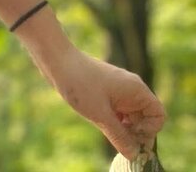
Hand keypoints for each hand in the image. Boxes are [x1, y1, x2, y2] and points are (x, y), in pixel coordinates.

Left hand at [40, 46, 165, 160]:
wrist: (56, 61)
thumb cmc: (80, 84)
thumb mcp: (101, 115)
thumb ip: (120, 136)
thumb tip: (134, 155)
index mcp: (136, 89)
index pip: (158, 115)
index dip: (149, 130)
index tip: (131, 134)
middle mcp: (131, 89)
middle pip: (144, 118)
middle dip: (135, 132)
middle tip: (117, 138)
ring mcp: (118, 90)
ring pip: (130, 117)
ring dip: (122, 128)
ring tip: (105, 127)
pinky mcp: (106, 92)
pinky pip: (118, 112)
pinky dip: (113, 120)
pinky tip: (99, 121)